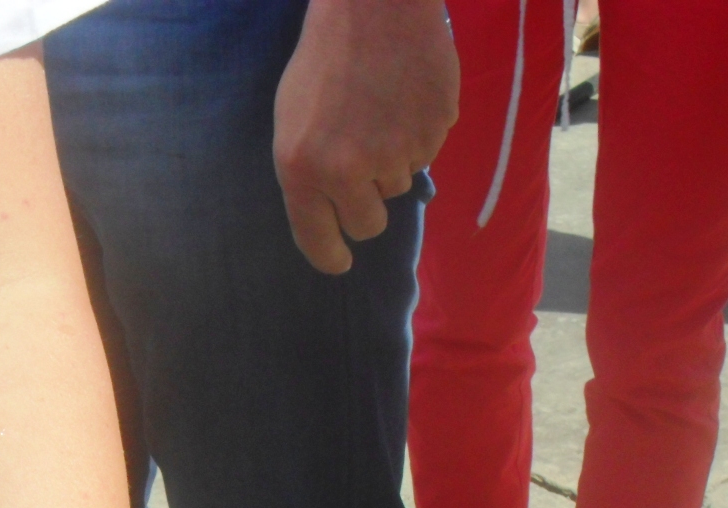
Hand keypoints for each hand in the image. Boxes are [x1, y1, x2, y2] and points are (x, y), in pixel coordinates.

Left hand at [274, 0, 458, 273]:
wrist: (374, 5)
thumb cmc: (326, 59)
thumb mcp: (294, 120)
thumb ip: (308, 172)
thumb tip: (329, 216)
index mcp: (303, 168)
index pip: (319, 240)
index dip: (331, 257)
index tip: (340, 262)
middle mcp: (348, 170)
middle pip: (368, 224)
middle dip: (367, 202)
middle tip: (363, 160)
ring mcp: (395, 153)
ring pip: (399, 186)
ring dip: (392, 160)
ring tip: (379, 109)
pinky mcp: (433, 132)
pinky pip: (427, 152)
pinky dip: (417, 133)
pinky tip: (403, 97)